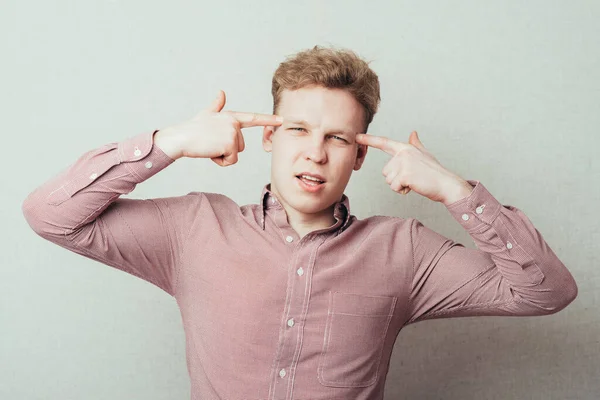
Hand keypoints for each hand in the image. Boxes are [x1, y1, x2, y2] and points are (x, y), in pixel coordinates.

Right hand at [155, 90, 282, 165]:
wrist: (181, 138)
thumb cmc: (193, 129)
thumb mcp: (207, 115)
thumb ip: (217, 105)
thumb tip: (221, 92)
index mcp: (231, 116)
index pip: (253, 118)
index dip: (268, 119)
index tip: (282, 120)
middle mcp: (234, 123)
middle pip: (241, 146)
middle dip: (227, 150)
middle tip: (211, 143)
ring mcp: (232, 132)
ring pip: (236, 154)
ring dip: (223, 156)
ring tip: (210, 147)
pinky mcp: (230, 144)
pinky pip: (231, 160)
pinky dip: (221, 162)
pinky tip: (210, 153)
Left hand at [355, 131, 472, 203]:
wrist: (446, 184)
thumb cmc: (435, 172)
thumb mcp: (424, 155)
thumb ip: (415, 144)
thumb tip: (413, 133)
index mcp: (406, 148)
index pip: (384, 143)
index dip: (369, 140)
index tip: (356, 137)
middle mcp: (403, 153)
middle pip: (385, 171)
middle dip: (396, 179)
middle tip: (412, 178)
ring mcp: (404, 163)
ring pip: (389, 180)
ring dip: (400, 186)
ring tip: (414, 181)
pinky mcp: (405, 174)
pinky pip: (394, 187)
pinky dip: (403, 190)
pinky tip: (414, 186)